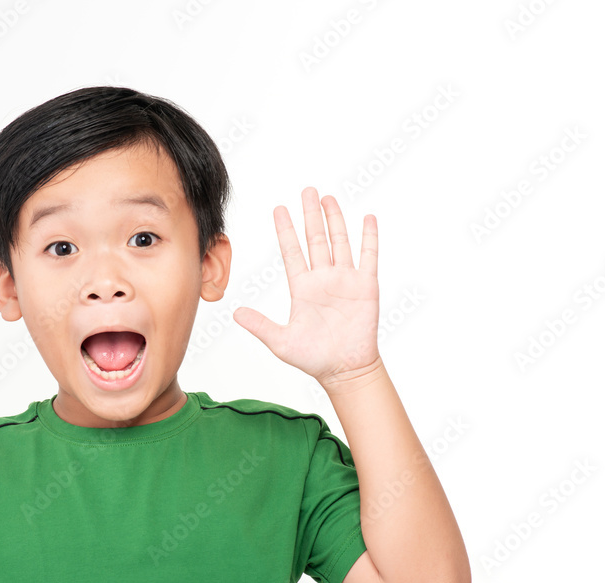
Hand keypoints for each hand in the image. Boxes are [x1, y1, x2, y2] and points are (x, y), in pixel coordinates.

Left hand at [233, 187, 379, 387]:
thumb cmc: (314, 358)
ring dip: (334, 220)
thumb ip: (260, 325)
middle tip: (307, 190)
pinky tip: (368, 218)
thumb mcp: (280, 341)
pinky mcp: (366, 286)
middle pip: (315, 239)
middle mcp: (323, 279)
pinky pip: (368, 257)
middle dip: (310, 215)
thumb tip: (235, 313)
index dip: (286, 230)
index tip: (278, 209)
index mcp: (302, 288)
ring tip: (328, 198)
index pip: (292, 251)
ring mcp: (345, 280)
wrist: (344, 370)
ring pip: (339, 242)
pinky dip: (369, 238)